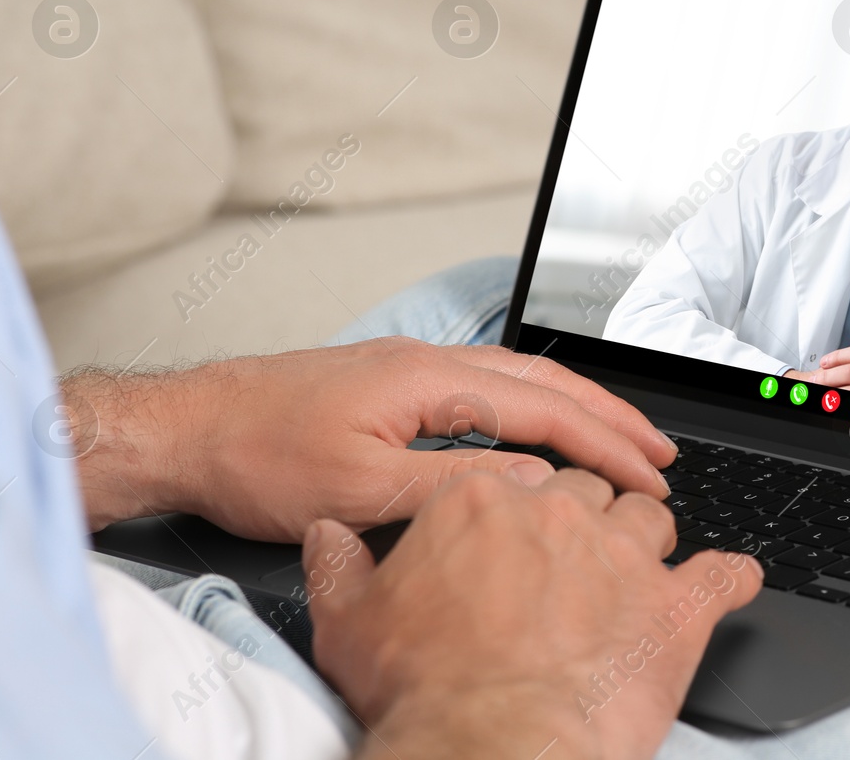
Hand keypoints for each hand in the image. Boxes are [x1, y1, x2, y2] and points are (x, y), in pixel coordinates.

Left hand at [63, 338, 678, 540]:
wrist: (189, 429)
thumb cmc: (257, 454)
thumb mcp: (361, 489)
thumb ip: (456, 486)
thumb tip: (536, 487)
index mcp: (430, 378)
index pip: (545, 408)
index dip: (605, 443)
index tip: (649, 472)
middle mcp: (429, 360)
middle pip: (546, 379)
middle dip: (611, 416)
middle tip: (660, 451)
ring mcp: (411, 367)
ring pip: (520, 377)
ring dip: (577, 408)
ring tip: (621, 438)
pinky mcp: (393, 382)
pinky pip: (490, 386)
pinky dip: (535, 406)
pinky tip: (542, 427)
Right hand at [304, 468, 762, 759]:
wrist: (487, 745)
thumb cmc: (423, 689)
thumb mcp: (348, 622)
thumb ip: (338, 566)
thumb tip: (328, 536)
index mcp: (483, 503)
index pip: (519, 479)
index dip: (524, 511)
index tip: (522, 536)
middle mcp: (559, 513)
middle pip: (588, 493)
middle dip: (586, 524)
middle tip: (577, 566)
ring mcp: (624, 556)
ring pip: (651, 520)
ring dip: (648, 544)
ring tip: (640, 575)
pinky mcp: (676, 607)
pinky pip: (723, 575)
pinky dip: (730, 578)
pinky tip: (732, 581)